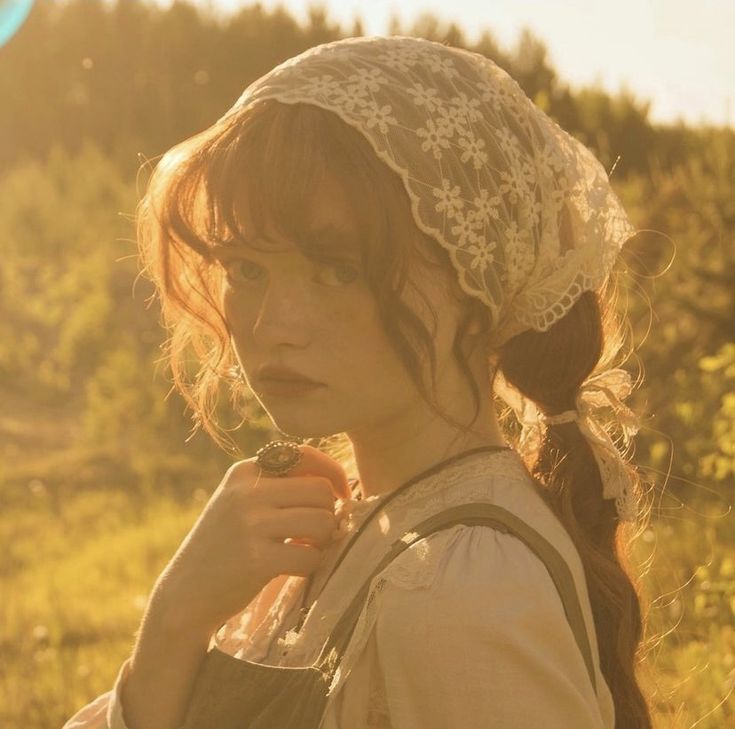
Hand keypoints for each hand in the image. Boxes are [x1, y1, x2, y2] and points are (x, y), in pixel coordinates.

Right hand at [147, 444, 350, 635]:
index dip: (333, 474)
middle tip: (317, 533)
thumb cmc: (224, 546)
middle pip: (321, 490)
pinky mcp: (257, 560)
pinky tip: (293, 570)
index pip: (306, 455)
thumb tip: (336, 484)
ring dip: (322, 541)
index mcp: (244, 471)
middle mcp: (246, 492)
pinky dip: (310, 566)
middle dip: (328, 513)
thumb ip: (279, 487)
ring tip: (304, 550)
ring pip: (322, 521)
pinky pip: (311, 556)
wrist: (185, 594)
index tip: (341, 495)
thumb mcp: (241, 503)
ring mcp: (251, 525)